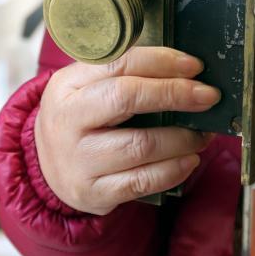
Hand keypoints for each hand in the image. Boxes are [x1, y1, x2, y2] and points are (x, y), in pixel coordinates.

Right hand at [34, 47, 219, 214]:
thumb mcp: (84, 87)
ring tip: (201, 133)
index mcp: (67, 87)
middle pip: (126, 99)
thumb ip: (124, 74)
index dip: (162, 63)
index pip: (119, 64)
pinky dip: (174, 169)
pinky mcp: (94, 192)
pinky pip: (143, 181)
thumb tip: (184, 71)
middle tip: (207, 97)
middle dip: (175, 94)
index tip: (194, 66)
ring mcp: (79, 161)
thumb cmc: (78, 120)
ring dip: (182, 138)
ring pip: (141, 145)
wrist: (47, 167)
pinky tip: (188, 159)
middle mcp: (67, 122)